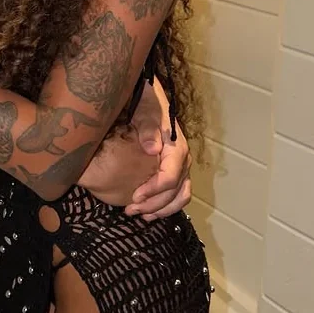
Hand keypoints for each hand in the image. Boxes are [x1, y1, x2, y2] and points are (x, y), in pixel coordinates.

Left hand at [125, 79, 191, 219]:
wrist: (150, 97)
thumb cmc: (146, 104)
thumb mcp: (145, 111)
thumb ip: (148, 128)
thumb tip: (152, 149)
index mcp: (177, 148)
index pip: (170, 177)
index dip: (153, 190)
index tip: (135, 196)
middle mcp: (182, 160)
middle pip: (174, 191)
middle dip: (153, 204)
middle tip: (130, 210)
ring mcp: (180, 166)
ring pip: (180, 196)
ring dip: (161, 209)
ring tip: (140, 215)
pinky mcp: (175, 169)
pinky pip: (177, 193)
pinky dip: (166, 205)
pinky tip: (150, 211)